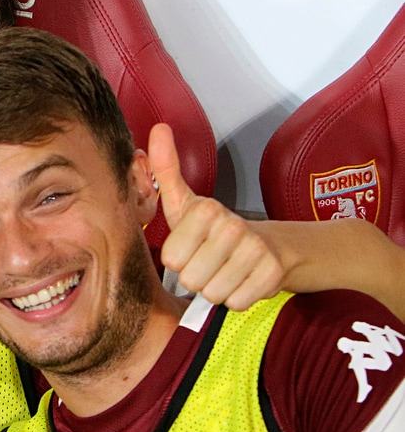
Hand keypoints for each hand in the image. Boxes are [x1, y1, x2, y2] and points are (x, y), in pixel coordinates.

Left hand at [149, 123, 283, 309]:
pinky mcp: (272, 273)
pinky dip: (237, 298)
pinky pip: (235, 302)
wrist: (273, 246)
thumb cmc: (215, 229)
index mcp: (204, 210)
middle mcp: (230, 226)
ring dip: (217, 288)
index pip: (171, 260)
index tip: (192, 247)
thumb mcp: (184, 202)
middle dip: (197, 277)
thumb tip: (158, 129)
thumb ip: (165, 169)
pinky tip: (243, 280)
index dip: (179, 260)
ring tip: (226, 270)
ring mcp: (254, 249)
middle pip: (190, 279)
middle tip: (210, 262)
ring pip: (212, 293)